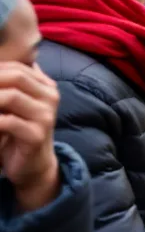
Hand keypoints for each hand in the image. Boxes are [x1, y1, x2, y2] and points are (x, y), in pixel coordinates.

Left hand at [0, 62, 60, 211]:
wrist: (34, 165)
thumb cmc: (19, 131)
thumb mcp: (16, 104)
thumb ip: (12, 85)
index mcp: (46, 87)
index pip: (17, 66)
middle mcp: (50, 98)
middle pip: (16, 76)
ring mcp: (45, 116)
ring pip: (10, 96)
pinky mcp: (36, 135)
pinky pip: (7, 121)